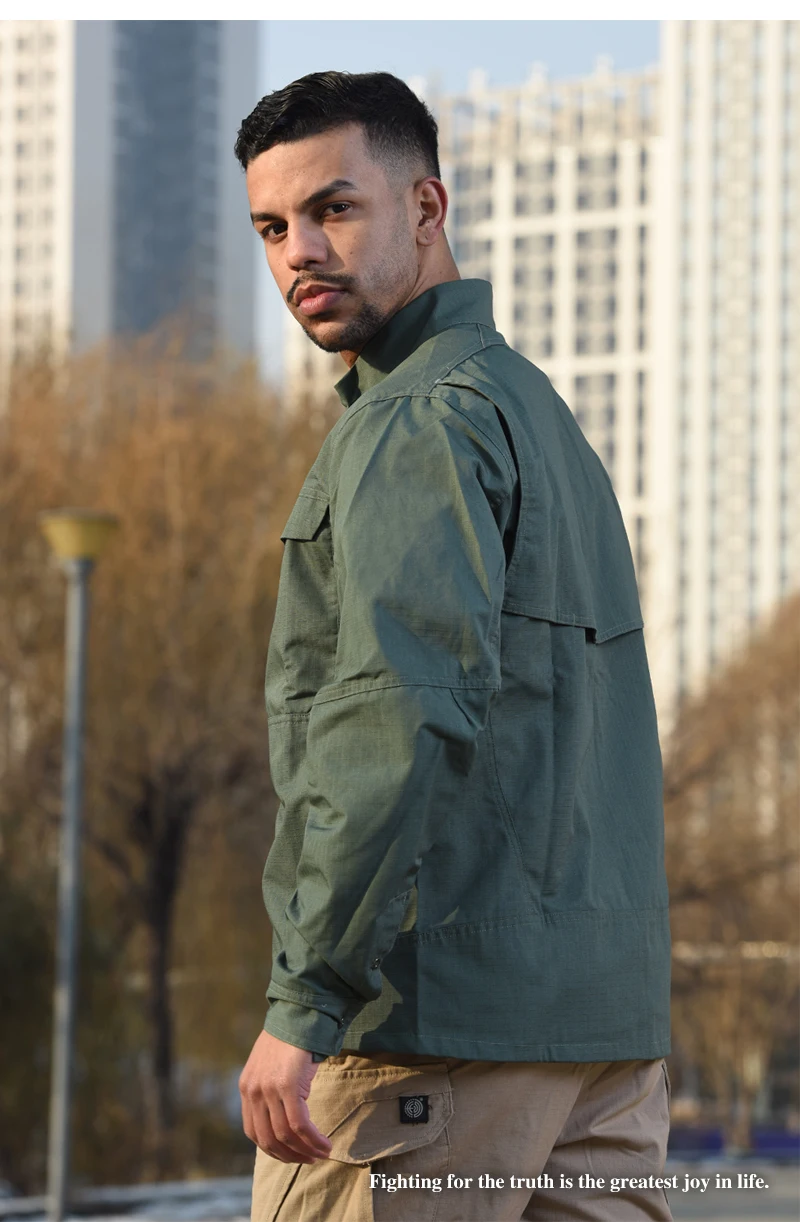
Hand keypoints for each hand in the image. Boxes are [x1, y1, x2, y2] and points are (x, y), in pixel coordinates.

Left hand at [239, 1030, 332, 1163]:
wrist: (298, 1014)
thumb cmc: (288, 1038)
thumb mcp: (268, 1065)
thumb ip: (268, 1089)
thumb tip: (280, 1116)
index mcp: (246, 1087)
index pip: (253, 1132)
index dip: (272, 1149)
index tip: (291, 1154)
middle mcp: (253, 1091)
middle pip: (268, 1139)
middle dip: (290, 1155)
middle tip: (308, 1160)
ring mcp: (269, 1089)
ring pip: (286, 1135)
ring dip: (306, 1150)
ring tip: (322, 1153)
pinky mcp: (288, 1086)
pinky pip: (300, 1124)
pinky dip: (314, 1139)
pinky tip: (325, 1144)